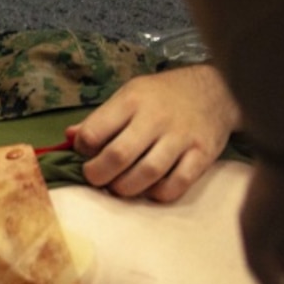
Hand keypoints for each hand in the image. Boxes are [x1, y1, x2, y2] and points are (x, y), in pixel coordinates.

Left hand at [69, 65, 239, 201]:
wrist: (214, 90)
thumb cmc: (161, 96)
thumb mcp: (128, 95)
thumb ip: (100, 119)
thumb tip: (69, 137)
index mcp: (131, 101)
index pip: (96, 131)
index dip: (83, 148)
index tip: (85, 153)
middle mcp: (155, 118)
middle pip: (118, 155)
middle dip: (98, 174)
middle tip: (95, 177)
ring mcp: (181, 137)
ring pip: (147, 173)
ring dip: (125, 188)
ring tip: (118, 187)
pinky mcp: (202, 155)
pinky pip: (178, 183)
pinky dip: (159, 193)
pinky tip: (150, 190)